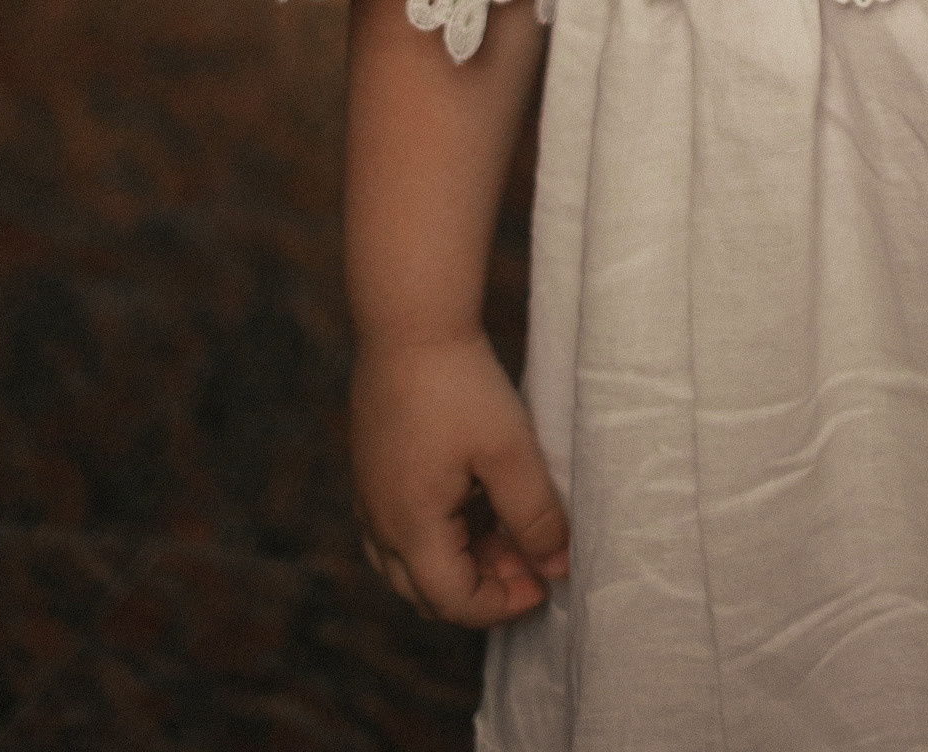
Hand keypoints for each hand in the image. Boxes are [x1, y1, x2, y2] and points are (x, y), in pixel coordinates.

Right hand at [351, 330, 569, 627]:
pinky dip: (439, 534)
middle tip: (530, 557)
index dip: (502, 604)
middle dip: (482, 587)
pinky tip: (476, 498)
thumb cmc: (460, 385)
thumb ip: (536, 516)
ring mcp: (370, 497)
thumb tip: (557, 564)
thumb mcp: (510, 452)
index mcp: (409, 528)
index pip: (453, 602)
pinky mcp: (371, 471)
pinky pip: (400, 528)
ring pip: (410, 563)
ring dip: (459, 562)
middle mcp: (380, 523)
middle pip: (426, 592)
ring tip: (508, 528)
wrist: (410, 322)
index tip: (545, 583)